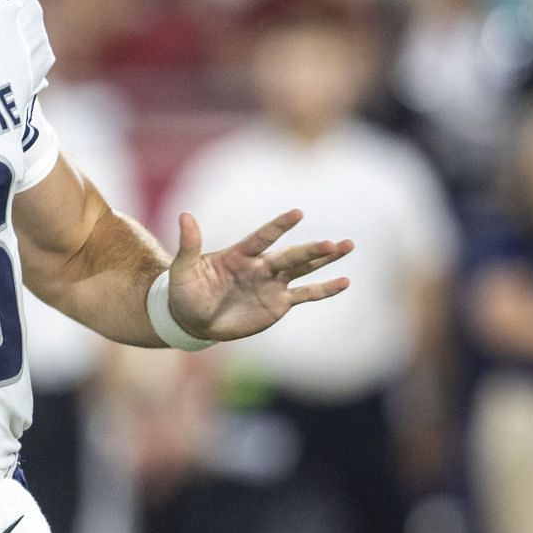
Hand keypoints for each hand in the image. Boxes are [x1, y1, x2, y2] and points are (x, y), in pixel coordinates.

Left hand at [166, 208, 351, 341]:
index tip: (298, 213)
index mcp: (240, 255)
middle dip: (311, 250)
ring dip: (325, 259)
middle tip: (333, 242)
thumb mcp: (184, 270)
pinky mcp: (279, 303)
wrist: (193, 319)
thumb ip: (189, 245)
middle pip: (290, 255)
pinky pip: (305, 294)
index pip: (263, 237)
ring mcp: (272, 283)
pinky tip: (344, 281)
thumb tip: (185, 215)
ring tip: (348, 245)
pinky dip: (324, 289)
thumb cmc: (185, 291)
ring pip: (304, 269)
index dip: (279, 226)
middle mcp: (261, 266)